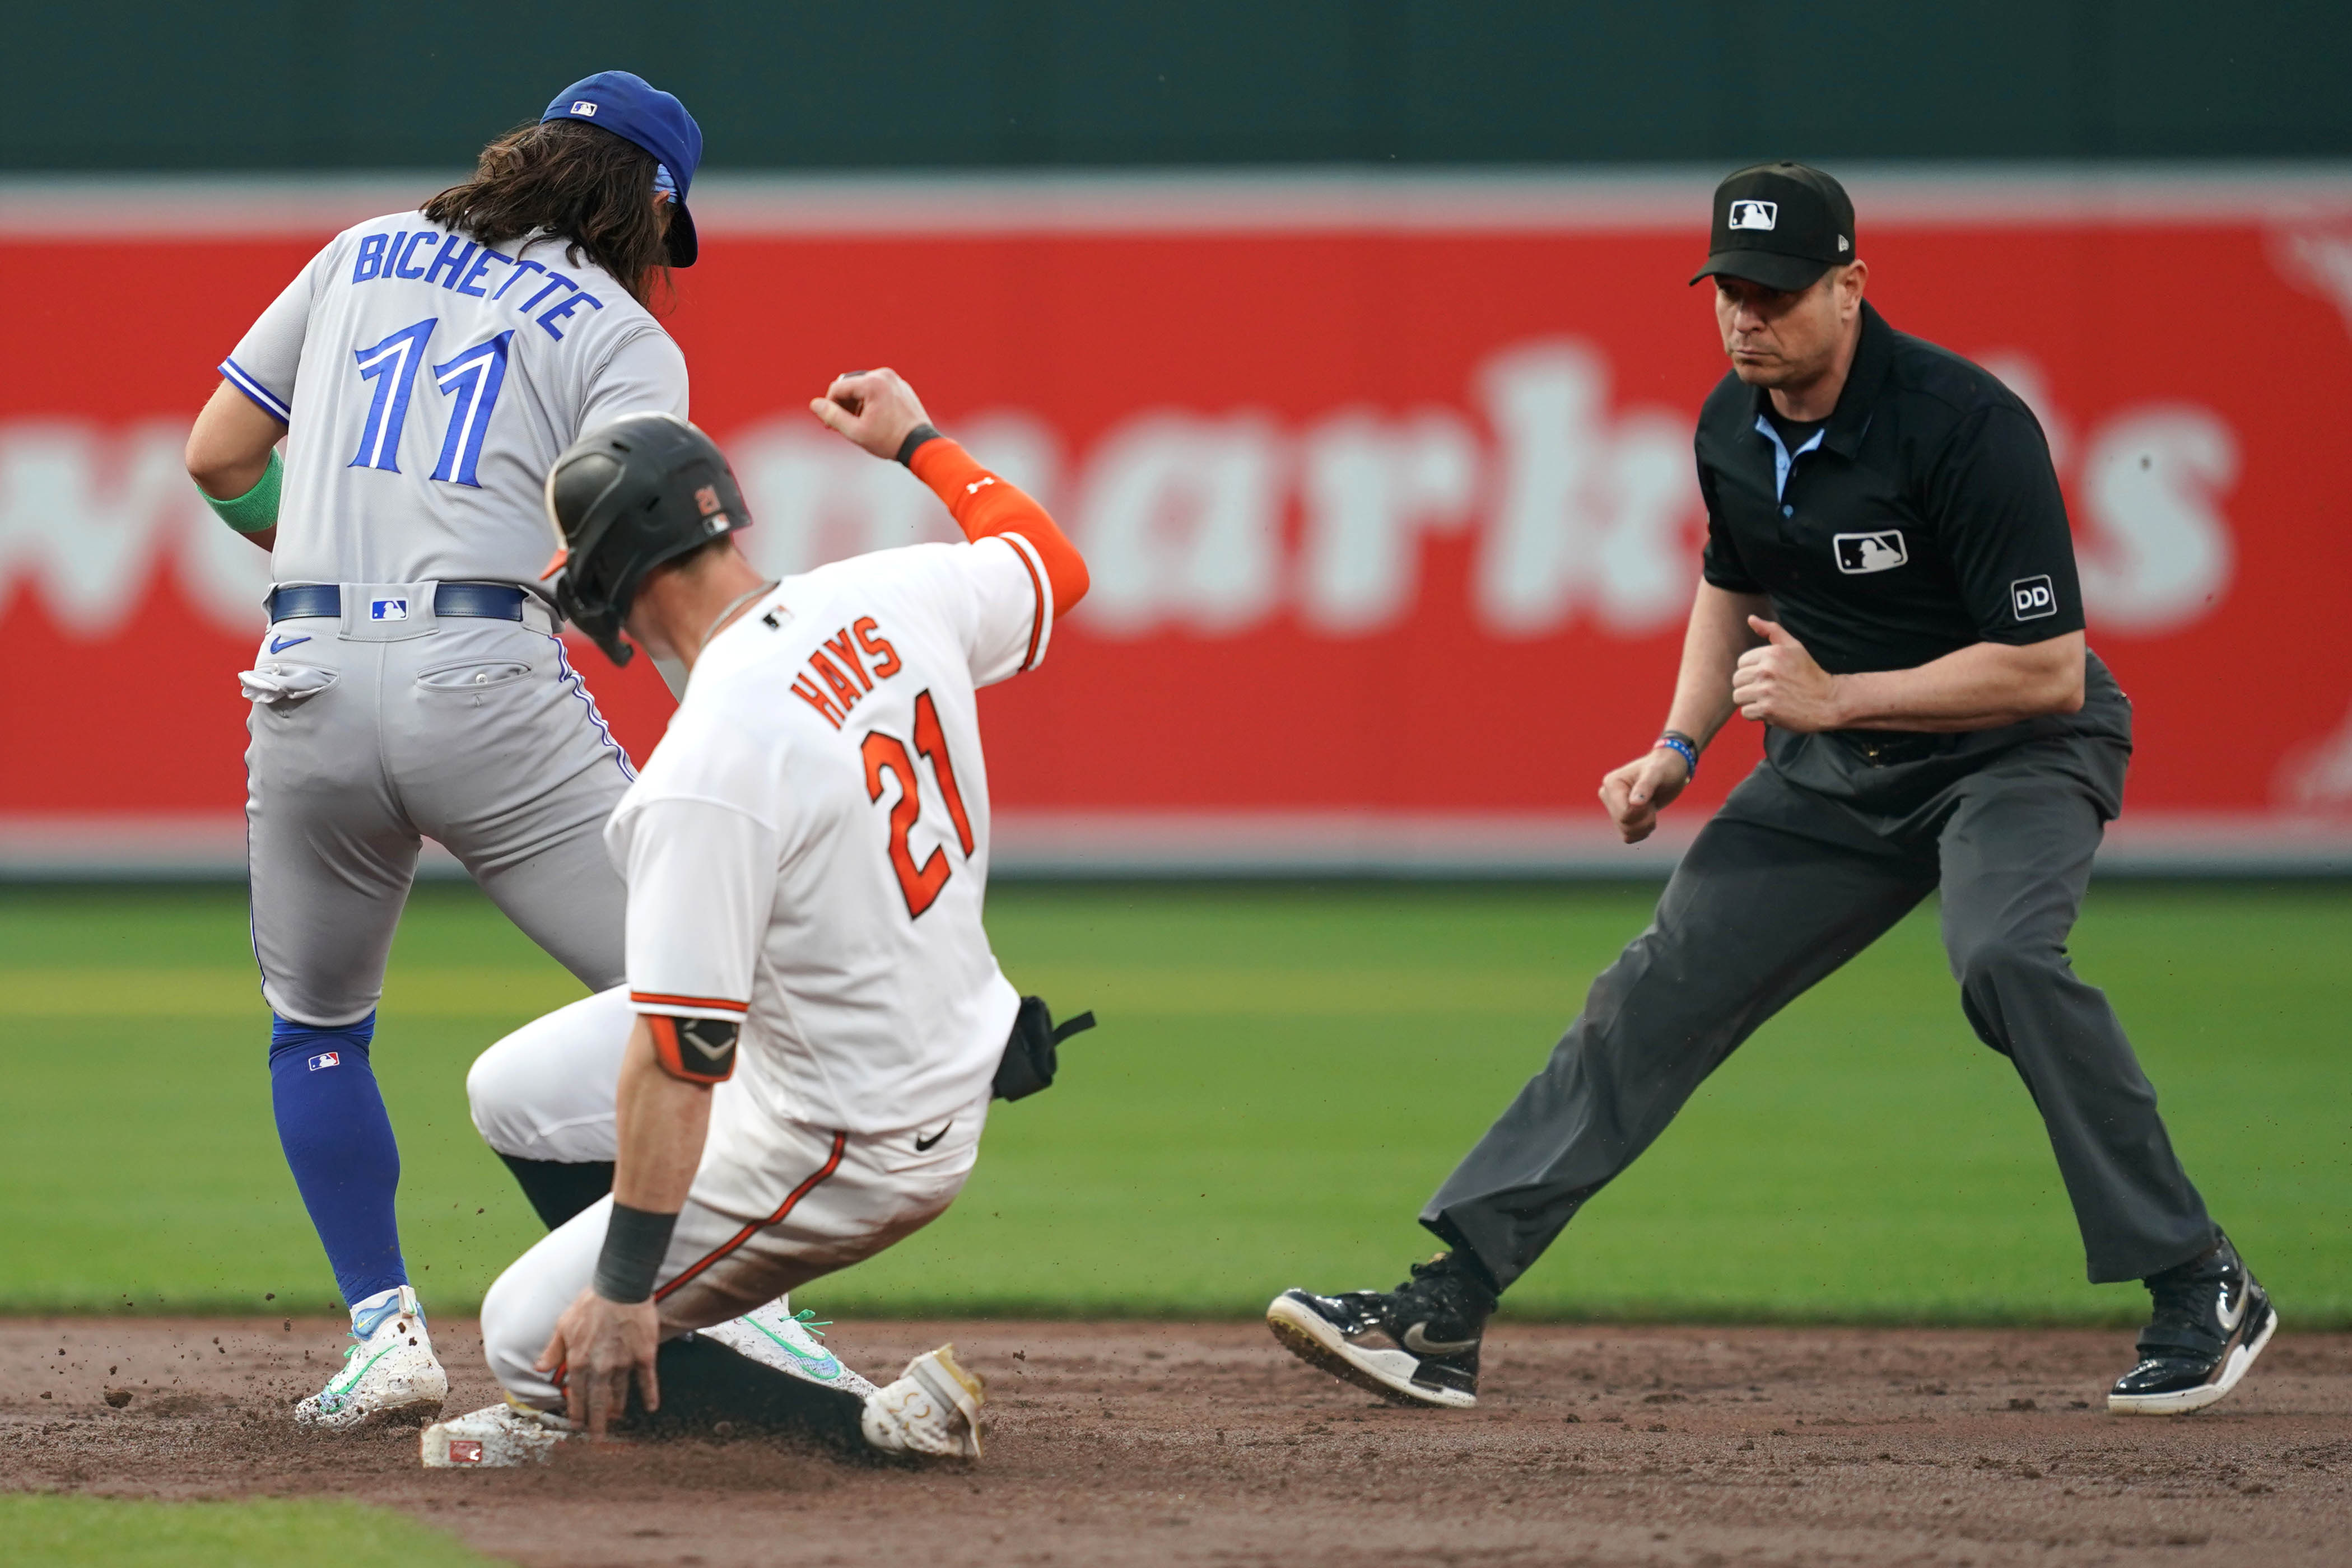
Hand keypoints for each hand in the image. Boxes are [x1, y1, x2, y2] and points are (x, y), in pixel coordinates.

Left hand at [536, 1288, 660, 1436]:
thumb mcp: (563, 1325)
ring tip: (616, 1419)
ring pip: (620, 1394)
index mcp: (578, 1361)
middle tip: (597, 1440)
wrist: (621, 1287)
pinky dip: (649, 1395)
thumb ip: (553, 1350)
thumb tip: (538, 1368)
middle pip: (598, 1403)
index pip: (576, 1395)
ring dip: (617, 1409)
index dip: (576, 1413)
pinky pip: (647, 1380)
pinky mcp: (644, 1355)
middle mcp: (600, 1368)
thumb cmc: (590, 1304)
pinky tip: (651, 1408)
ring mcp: (623, 1363)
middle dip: (596, 1424)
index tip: (577, 1426)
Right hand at [808, 368, 932, 459]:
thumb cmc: (889, 441)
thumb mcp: (856, 432)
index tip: (829, 425)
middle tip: (842, 425)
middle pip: (850, 385)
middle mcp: (883, 375)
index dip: (829, 406)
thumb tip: (815, 404)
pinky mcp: (901, 386)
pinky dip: (869, 401)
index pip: (838, 388)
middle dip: (843, 404)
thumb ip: (833, 417)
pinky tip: (872, 419)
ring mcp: (894, 379)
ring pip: (863, 387)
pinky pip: (877, 389)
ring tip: (858, 424)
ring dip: (855, 403)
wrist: (922, 445)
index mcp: (872, 383)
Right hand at [1599, 745, 1692, 843]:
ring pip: (1626, 833)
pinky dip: (1642, 831)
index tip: (1651, 799)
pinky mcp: (1621, 818)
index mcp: (1612, 783)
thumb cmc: (1664, 767)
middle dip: (1645, 819)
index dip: (1642, 812)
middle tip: (1653, 803)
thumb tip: (1634, 803)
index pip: (1624, 813)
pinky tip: (1648, 816)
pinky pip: (1628, 837)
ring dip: (1645, 826)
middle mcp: (1608, 795)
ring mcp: (1613, 808)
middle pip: (1624, 824)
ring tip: (1651, 808)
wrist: (1669, 770)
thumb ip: (1645, 786)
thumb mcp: (1657, 773)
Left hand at [1731, 617, 1845, 731]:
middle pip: (1737, 680)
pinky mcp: (1767, 710)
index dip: (1753, 671)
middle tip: (1768, 690)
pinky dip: (1756, 714)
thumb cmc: (1809, 673)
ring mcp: (1766, 691)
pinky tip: (1771, 710)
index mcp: (1771, 653)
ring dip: (1751, 700)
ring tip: (1768, 700)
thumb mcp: (1794, 647)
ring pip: (1738, 696)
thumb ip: (1772, 630)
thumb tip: (1750, 618)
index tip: (1768, 676)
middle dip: (1749, 686)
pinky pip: (1745, 712)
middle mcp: (1767, 670)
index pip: (1741, 663)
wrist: (1828, 701)